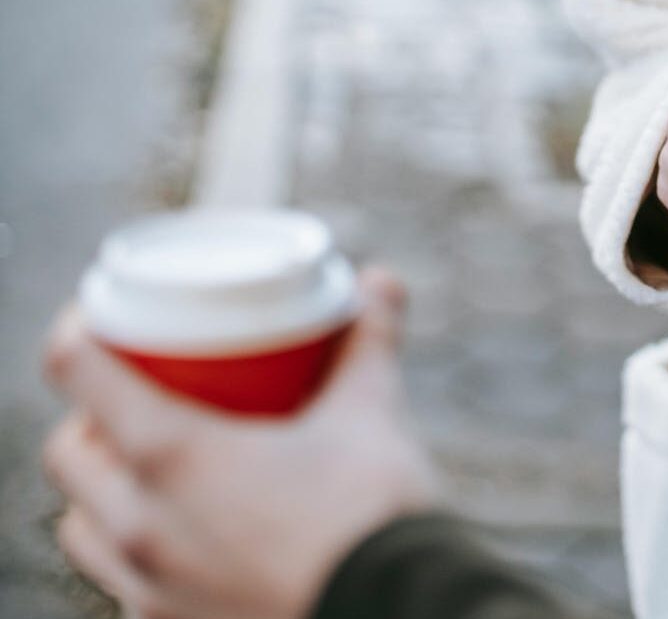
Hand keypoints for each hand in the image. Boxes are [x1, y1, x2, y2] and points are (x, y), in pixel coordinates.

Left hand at [42, 269, 434, 618]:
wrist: (403, 613)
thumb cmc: (376, 514)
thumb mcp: (370, 415)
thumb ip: (368, 342)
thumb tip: (381, 279)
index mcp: (172, 457)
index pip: (78, 369)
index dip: (81, 327)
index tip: (105, 315)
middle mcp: (142, 527)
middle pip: (68, 455)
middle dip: (91, 419)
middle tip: (142, 397)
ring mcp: (153, 590)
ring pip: (85, 529)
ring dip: (103, 490)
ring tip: (153, 471)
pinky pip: (128, 586)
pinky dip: (139, 552)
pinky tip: (188, 541)